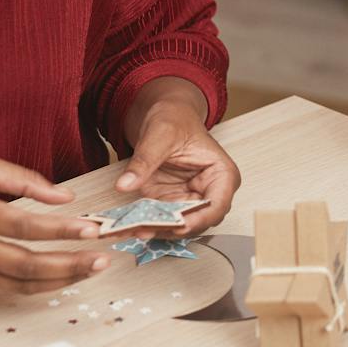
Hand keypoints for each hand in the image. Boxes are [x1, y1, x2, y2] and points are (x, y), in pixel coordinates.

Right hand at [0, 152, 108, 293]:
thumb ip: (22, 179)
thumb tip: (64, 197)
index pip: (22, 224)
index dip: (60, 229)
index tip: (91, 228)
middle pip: (23, 263)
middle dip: (69, 265)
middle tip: (102, 260)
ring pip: (17, 283)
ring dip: (58, 280)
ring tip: (91, 271)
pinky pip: (5, 287)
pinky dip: (36, 286)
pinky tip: (61, 277)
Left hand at [115, 94, 239, 236]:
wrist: (164, 116)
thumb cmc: (174, 119)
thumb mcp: (159, 135)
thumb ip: (144, 161)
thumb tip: (125, 184)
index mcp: (221, 174)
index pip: (217, 205)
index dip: (198, 219)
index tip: (177, 226)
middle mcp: (210, 192)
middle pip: (198, 221)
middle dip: (173, 228)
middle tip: (146, 229)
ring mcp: (190, 200)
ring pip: (178, 226)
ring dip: (157, 230)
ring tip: (132, 229)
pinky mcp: (171, 203)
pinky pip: (161, 220)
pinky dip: (146, 224)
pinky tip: (129, 226)